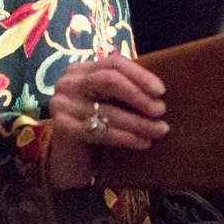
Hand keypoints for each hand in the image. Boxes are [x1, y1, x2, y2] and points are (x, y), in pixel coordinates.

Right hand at [48, 53, 169, 188]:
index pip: (114, 63)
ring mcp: (62, 104)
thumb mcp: (110, 102)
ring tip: (160, 129)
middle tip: (160, 110)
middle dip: (138, 96)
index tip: (161, 90)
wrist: (71, 160)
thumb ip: (125, 90)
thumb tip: (160, 92)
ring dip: (138, 122)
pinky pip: (100, 131)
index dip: (140, 75)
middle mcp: (68, 82)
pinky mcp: (62, 127)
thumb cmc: (97, 126)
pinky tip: (143, 143)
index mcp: (82, 70)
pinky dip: (125, 137)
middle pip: (109, 80)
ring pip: (108, 110)